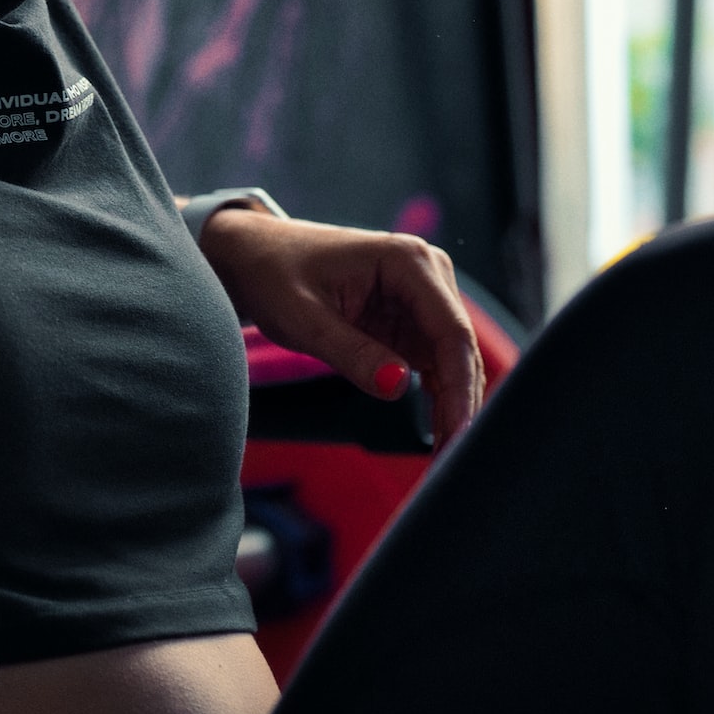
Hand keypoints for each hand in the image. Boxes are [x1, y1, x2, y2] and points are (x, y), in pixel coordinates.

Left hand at [197, 209, 482, 447]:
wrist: (254, 257)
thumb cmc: (274, 275)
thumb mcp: (305, 319)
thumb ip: (352, 354)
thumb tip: (399, 387)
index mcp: (407, 261)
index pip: (451, 331)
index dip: (459, 386)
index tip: (458, 431)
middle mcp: (426, 273)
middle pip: (459, 348)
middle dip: (459, 402)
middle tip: (451, 456)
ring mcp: (421, 296)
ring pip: (451, 360)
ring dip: (450, 404)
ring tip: (443, 452)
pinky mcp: (409, 318)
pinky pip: (433, 362)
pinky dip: (435, 396)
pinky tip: (434, 429)